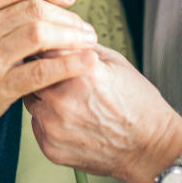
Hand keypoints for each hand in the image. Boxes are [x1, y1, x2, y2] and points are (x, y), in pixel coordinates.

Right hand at [0, 0, 100, 129]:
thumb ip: (2, 10)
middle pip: (33, 10)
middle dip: (67, 17)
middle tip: (86, 28)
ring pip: (38, 35)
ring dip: (71, 36)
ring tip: (89, 42)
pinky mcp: (0, 87)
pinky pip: (40, 72)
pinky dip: (68, 65)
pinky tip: (87, 62)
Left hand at [25, 44, 181, 182]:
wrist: (151, 148)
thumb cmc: (138, 104)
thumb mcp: (115, 62)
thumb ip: (81, 47)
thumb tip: (59, 35)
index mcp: (80, 71)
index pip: (42, 46)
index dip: (46, 45)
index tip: (50, 47)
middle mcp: (62, 98)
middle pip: (31, 72)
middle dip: (41, 69)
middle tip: (58, 74)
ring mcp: (54, 125)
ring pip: (30, 98)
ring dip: (42, 94)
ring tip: (68, 98)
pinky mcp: (51, 147)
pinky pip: (36, 124)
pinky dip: (48, 119)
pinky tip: (70, 119)